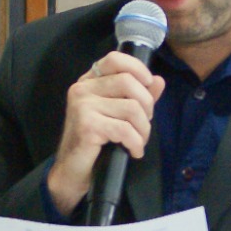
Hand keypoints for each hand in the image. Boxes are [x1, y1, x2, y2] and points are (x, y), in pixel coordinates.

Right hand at [45, 51, 164, 215]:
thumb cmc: (94, 142)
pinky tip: (134, 151)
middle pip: (128, 82)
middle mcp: (82, 89)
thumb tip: (159, 81)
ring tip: (139, 140)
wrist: (72, 171)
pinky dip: (136, 142)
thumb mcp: (117, 115)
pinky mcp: (87, 126)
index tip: (148, 84)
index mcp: (89, 82)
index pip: (115, 59)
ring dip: (143, 129)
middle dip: (147, 105)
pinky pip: (125, 129)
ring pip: (131, 108)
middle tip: (145, 123)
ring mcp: (82, 106)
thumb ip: (137, 96)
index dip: (137, 68)